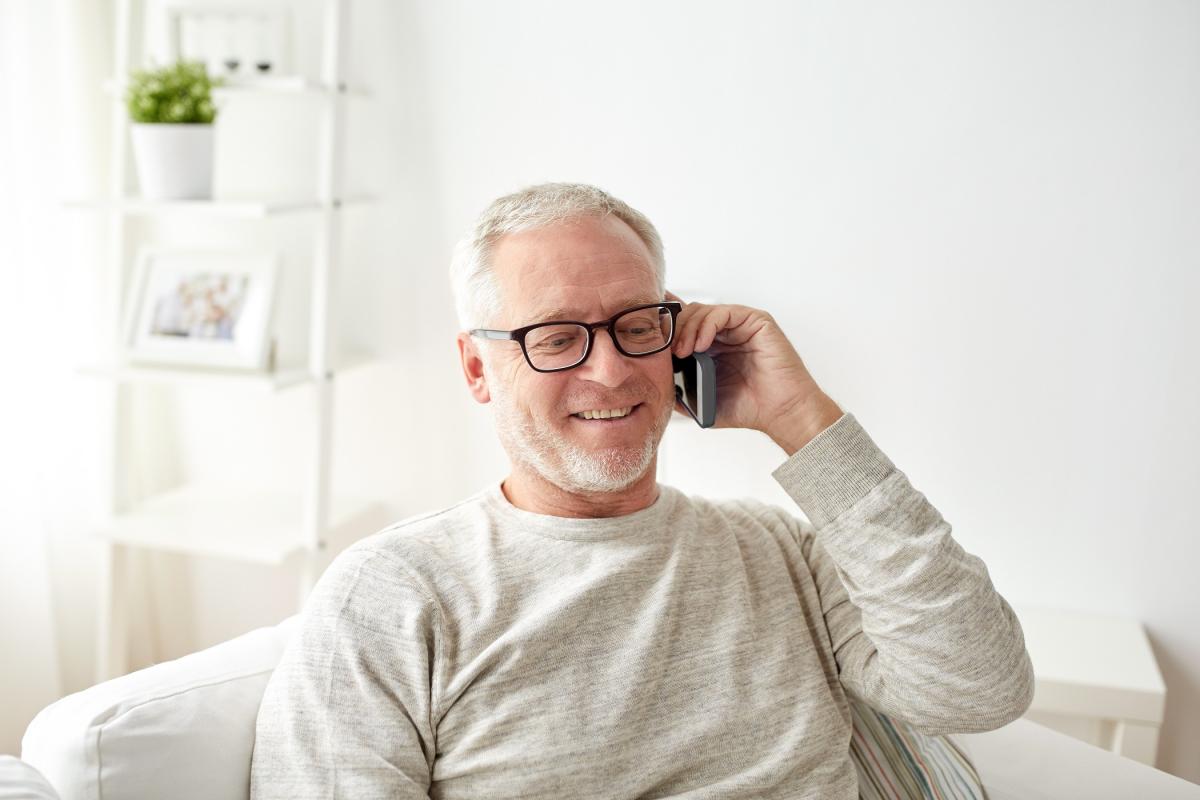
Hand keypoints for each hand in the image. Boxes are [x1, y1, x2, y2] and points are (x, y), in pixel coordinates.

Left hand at [666, 290, 843, 454]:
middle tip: (668, 352)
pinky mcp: (756, 321)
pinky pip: (723, 313)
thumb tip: (654, 381)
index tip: (653, 347)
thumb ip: (679, 390)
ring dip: (687, 329)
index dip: (667, 332)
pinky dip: (706, 326)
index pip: (683, 327)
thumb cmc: (749, 408)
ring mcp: (741, 325)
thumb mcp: (702, 402)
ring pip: (702, 311)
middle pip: (688, 315)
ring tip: (684, 352)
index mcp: (713, 348)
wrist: (780, 413)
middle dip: (673, 330)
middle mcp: (726, 333)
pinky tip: (700, 346)